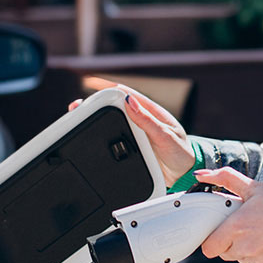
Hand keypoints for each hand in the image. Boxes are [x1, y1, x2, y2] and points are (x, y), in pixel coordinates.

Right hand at [68, 81, 194, 186]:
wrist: (186, 175)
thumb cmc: (182, 153)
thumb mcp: (166, 136)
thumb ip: (149, 121)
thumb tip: (130, 101)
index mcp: (151, 112)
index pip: (126, 94)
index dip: (107, 89)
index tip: (90, 87)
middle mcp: (141, 120)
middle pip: (114, 108)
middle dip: (94, 105)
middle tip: (76, 107)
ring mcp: (136, 134)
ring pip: (112, 123)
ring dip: (96, 120)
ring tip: (76, 119)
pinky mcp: (133, 148)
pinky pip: (115, 139)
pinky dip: (102, 136)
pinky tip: (90, 137)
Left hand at [196, 167, 262, 262]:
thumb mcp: (254, 186)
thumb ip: (225, 179)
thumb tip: (201, 175)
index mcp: (236, 228)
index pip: (209, 248)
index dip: (213, 239)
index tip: (221, 230)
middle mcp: (245, 248)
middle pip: (226, 253)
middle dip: (231, 242)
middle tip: (246, 226)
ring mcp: (260, 261)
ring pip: (244, 260)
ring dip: (248, 249)